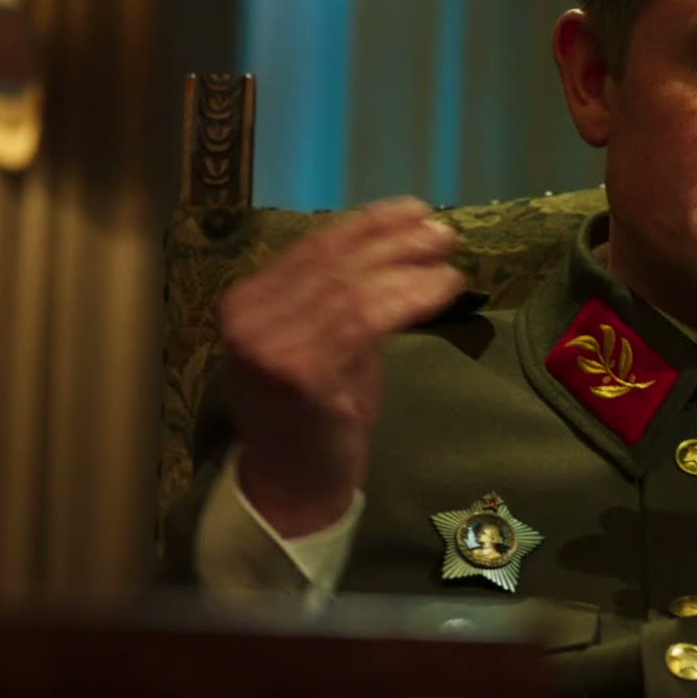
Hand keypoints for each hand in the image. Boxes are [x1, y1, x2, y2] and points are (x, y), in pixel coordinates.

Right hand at [218, 197, 464, 535]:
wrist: (290, 487)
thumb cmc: (312, 417)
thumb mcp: (320, 344)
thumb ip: (340, 299)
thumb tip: (398, 249)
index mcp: (246, 301)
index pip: (314, 246)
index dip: (368, 224)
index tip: (414, 210)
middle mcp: (250, 315)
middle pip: (335, 260)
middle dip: (395, 239)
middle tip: (444, 231)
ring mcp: (270, 343)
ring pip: (354, 285)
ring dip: (411, 265)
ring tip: (450, 257)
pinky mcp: (301, 370)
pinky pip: (367, 317)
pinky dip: (413, 295)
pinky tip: (444, 288)